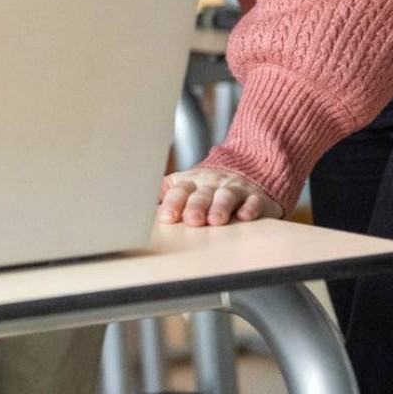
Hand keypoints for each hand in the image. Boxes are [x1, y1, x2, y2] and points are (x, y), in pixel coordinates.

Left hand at [158, 167, 282, 226]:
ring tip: (215, 221)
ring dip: (221, 208)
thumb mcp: (183, 186)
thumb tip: (136, 211)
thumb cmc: (206, 187)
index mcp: (191, 182)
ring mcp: (234, 189)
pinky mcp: (256, 197)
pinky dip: (250, 209)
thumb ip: (164, 196)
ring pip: (227, 196)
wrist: (245, 173)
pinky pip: (254, 202)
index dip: (172, 204)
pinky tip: (245, 217)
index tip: (166, 217)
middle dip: (196, 207)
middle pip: (202, 194)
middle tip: (192, 220)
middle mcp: (212, 184)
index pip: (179, 191)